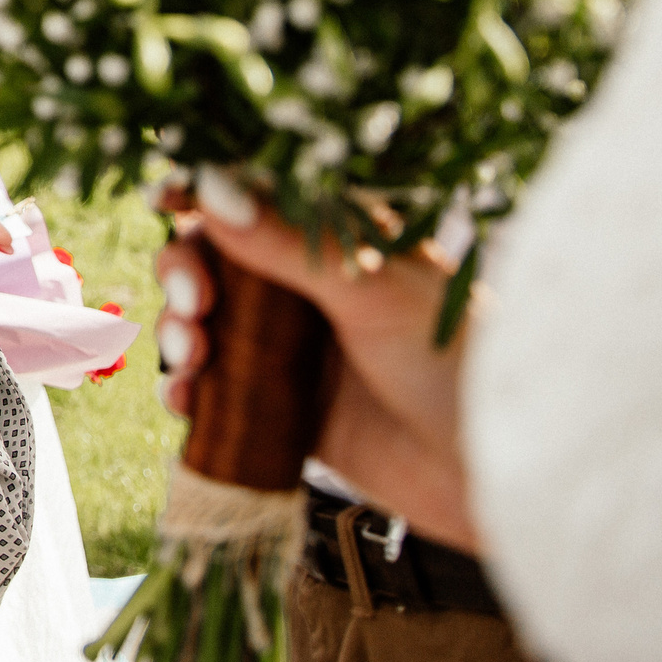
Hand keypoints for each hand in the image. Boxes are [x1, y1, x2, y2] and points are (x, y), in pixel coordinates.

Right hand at [155, 186, 477, 549]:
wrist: (498, 476)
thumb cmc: (459, 364)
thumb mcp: (373, 292)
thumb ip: (288, 243)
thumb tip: (210, 185)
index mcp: (338, 237)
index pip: (255, 198)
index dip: (201, 192)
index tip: (163, 200)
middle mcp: (310, 285)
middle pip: (213, 260)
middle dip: (186, 275)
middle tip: (197, 305)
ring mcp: (295, 346)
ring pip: (205, 323)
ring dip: (179, 333)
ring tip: (191, 359)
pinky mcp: (285, 407)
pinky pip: (215, 390)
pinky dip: (187, 391)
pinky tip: (186, 400)